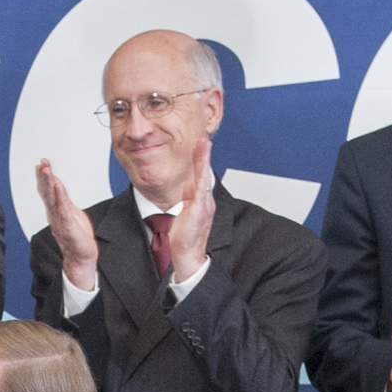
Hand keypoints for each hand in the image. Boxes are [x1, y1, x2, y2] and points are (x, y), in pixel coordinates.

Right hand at [35, 158, 98, 289]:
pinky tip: (57, 186)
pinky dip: (59, 196)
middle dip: (44, 176)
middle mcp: (54, 214)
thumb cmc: (77, 238)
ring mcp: (59, 220)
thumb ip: (64, 199)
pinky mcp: (67, 225)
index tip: (41, 163)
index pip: (47, 190)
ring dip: (48, 182)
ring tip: (46, 169)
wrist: (80, 258)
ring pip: (52, 198)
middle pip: (47, 192)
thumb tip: (58, 185)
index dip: (43, 177)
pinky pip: (62, 208)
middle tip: (42, 163)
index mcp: (55, 210)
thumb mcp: (71, 213)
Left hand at [166, 138, 217, 280]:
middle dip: (204, 155)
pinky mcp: (201, 207)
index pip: (201, 176)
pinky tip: (202, 162)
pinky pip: (201, 185)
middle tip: (203, 138)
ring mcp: (205, 203)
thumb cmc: (185, 237)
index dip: (200, 161)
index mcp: (202, 200)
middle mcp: (206, 200)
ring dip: (203, 159)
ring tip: (203, 142)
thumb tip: (187, 185)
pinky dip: (202, 172)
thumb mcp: (185, 211)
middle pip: (205, 173)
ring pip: (204, 176)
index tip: (199, 146)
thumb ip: (187, 197)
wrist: (187, 253)